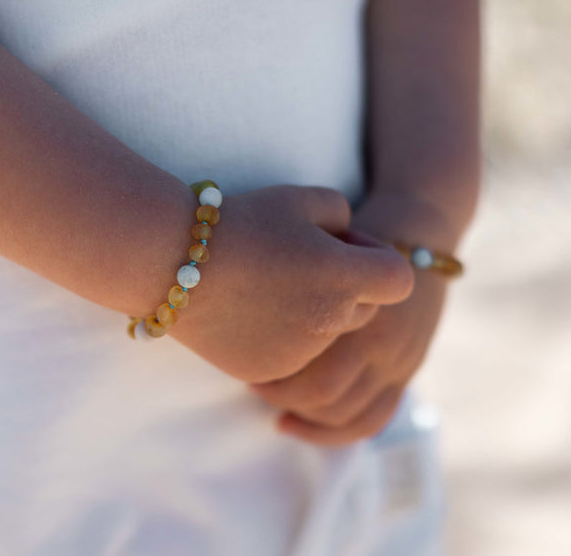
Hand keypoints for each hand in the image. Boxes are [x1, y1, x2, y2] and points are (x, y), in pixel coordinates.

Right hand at [167, 185, 414, 383]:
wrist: (171, 261)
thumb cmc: (241, 221)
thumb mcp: (303, 198)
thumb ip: (343, 214)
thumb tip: (350, 240)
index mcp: (345, 277)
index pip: (399, 279)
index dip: (378, 260)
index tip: (346, 246)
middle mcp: (331, 322)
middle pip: (366, 310)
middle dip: (346, 288)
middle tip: (303, 262)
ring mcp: (300, 352)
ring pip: (329, 336)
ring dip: (315, 314)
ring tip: (271, 285)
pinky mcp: (270, 371)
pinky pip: (294, 355)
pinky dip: (283, 336)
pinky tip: (249, 310)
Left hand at [247, 195, 454, 444]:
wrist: (419, 237)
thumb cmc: (358, 235)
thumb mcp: (329, 245)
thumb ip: (299, 278)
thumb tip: (243, 306)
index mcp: (366, 314)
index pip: (313, 372)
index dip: (273, 374)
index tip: (248, 361)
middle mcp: (384, 345)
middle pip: (322, 396)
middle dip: (282, 394)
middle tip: (254, 382)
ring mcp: (400, 364)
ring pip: (346, 416)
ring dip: (304, 414)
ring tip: (274, 399)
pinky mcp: (405, 375)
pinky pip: (371, 420)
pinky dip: (330, 432)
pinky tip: (294, 423)